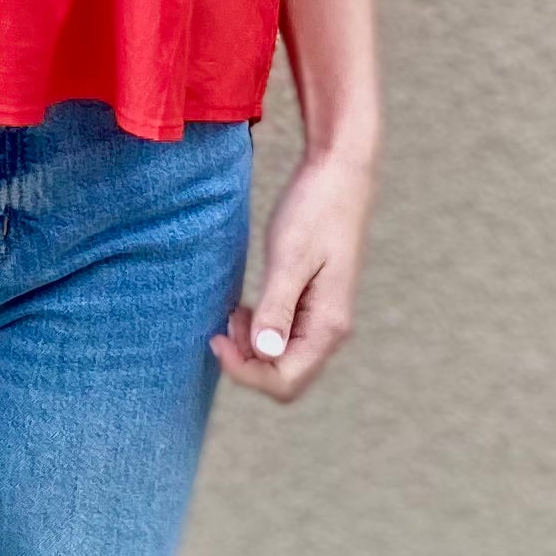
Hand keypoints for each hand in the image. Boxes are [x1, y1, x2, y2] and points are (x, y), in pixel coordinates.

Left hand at [209, 140, 375, 403]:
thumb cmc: (315, 209)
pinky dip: (262, 330)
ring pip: (284, 359)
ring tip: (234, 310)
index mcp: (329, 325)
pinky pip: (286, 336)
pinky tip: (247, 306)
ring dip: (253, 346)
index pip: (285, 382)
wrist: (340, 173)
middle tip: (223, 324)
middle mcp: (332, 329)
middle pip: (285, 378)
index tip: (216, 338)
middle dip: (248, 363)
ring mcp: (325, 317)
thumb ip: (277, 308)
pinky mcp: (316, 303)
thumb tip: (267, 353)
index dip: (245, 372)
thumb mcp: (289, 257)